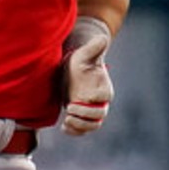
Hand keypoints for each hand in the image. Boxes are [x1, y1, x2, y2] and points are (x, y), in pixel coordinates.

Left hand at [61, 17, 112, 134]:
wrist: (73, 68)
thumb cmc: (81, 59)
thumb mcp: (85, 53)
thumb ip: (94, 48)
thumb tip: (102, 38)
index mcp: (104, 88)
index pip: (102, 101)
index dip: (88, 105)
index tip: (72, 102)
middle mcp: (100, 102)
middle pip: (99, 117)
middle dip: (84, 118)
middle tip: (68, 111)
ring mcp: (92, 110)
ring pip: (92, 126)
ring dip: (80, 127)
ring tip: (66, 121)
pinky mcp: (83, 115)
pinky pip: (83, 129)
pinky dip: (75, 132)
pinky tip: (64, 128)